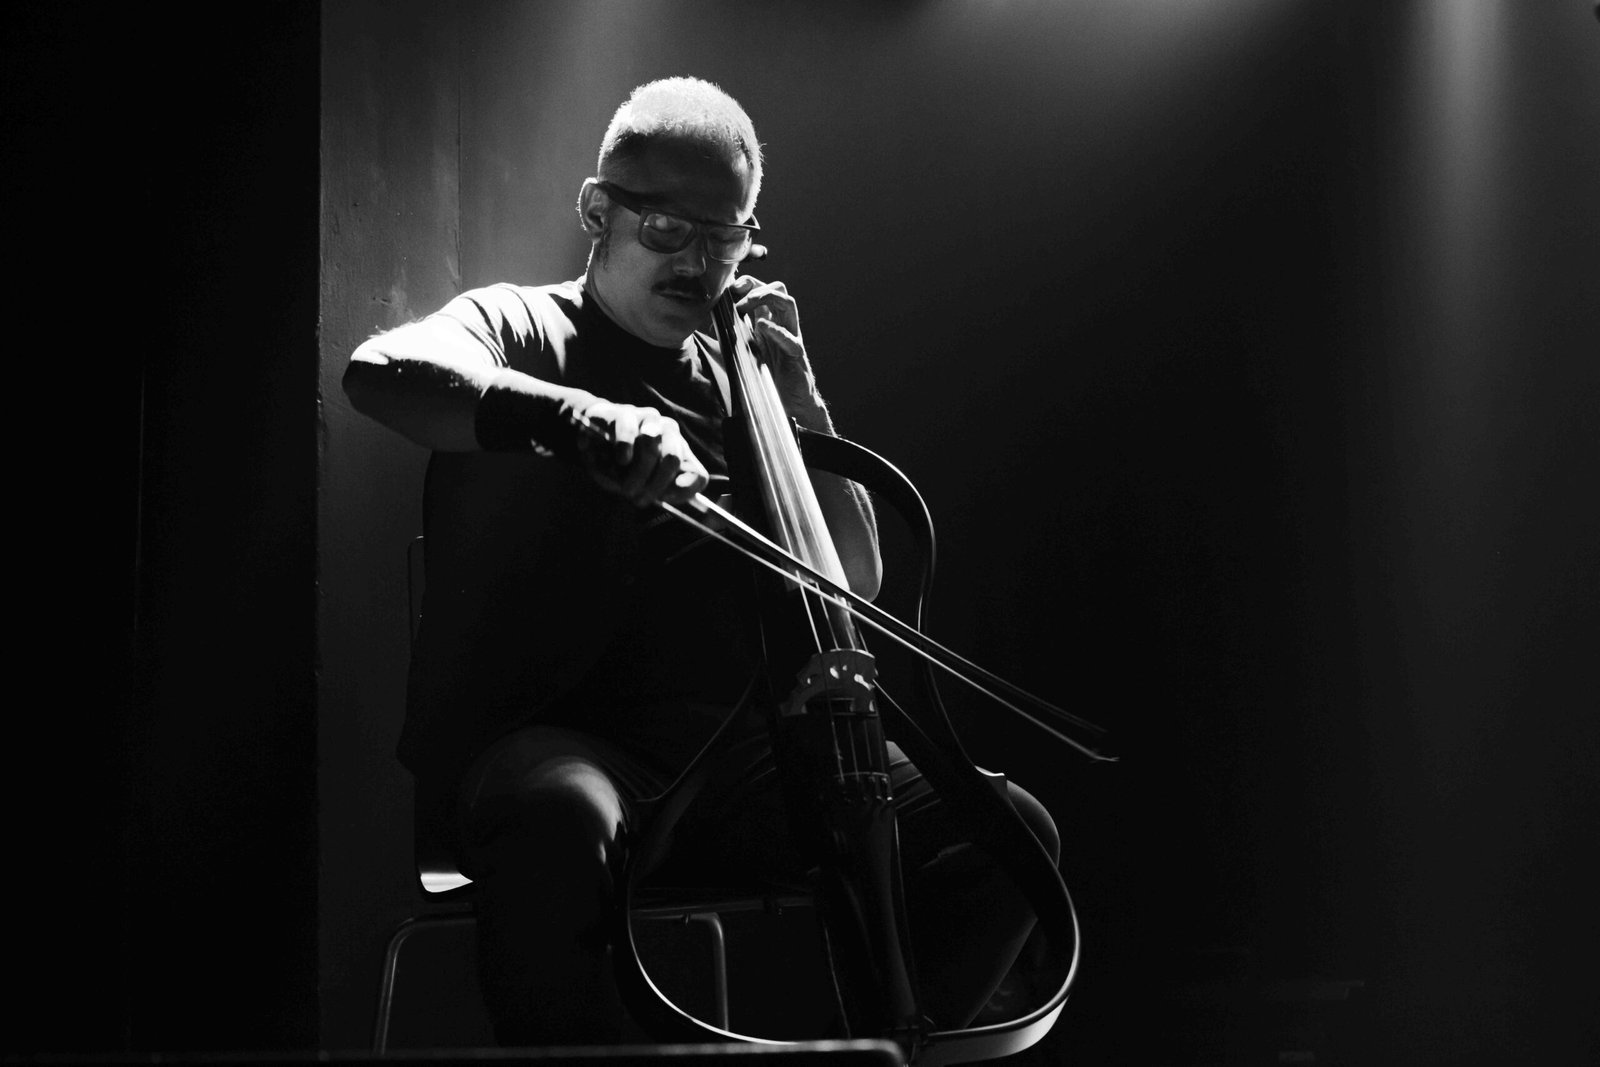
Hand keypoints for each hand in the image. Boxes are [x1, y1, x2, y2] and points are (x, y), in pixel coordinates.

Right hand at [574, 399, 709, 506]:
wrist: (588, 437)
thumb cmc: (618, 465)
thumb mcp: (638, 484)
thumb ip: (657, 490)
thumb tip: (670, 492)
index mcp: (678, 452)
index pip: (697, 475)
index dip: (683, 491)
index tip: (662, 499)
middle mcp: (668, 431)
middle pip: (672, 459)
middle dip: (654, 485)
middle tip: (636, 497)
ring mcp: (647, 418)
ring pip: (652, 443)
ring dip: (638, 472)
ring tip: (623, 486)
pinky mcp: (623, 412)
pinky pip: (629, 430)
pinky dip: (624, 448)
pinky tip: (620, 459)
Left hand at [729, 274, 822, 419]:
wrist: (790, 403)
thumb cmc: (769, 376)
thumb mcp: (748, 349)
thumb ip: (736, 334)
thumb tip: (713, 320)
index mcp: (771, 322)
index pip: (763, 289)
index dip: (748, 283)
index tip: (729, 287)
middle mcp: (783, 325)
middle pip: (778, 289)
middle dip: (756, 286)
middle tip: (736, 295)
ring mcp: (792, 338)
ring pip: (789, 304)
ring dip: (765, 298)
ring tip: (745, 305)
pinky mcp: (796, 356)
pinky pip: (791, 339)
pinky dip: (776, 330)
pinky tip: (761, 326)